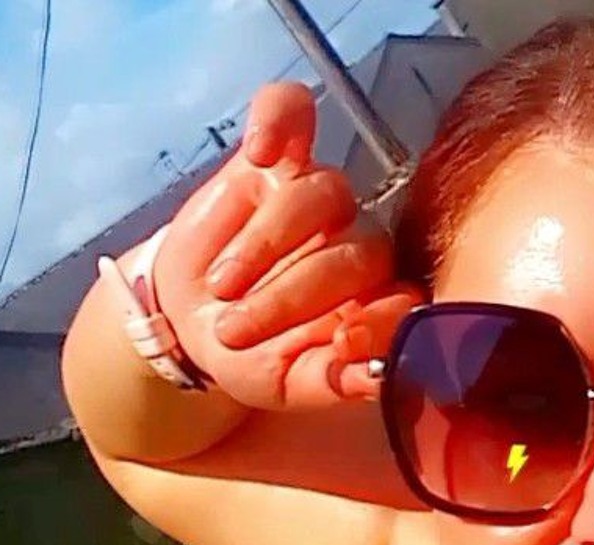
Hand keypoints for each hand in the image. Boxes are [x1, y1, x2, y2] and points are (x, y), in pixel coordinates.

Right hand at [152, 82, 423, 409]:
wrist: (189, 323)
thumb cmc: (252, 355)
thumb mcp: (287, 384)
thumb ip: (335, 382)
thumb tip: (379, 376)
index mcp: (377, 300)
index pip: (403, 299)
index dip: (379, 319)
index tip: (341, 343)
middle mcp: (359, 245)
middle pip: (357, 247)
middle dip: (293, 294)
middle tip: (238, 330)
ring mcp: (320, 200)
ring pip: (322, 193)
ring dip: (268, 242)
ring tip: (225, 286)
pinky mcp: (275, 159)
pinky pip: (290, 111)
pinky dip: (277, 120)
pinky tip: (260, 150)